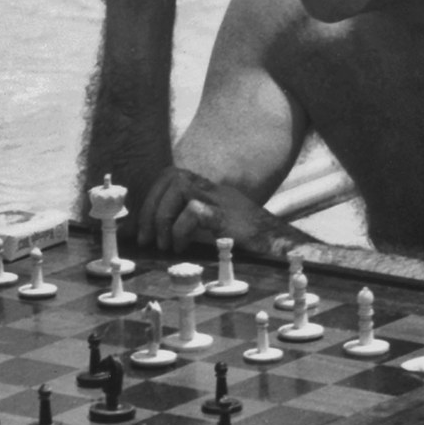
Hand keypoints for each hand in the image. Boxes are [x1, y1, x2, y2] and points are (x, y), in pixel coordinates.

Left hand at [138, 166, 313, 255]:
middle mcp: (214, 189)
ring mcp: (222, 199)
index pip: (171, 176)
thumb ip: (185, 227)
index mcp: (209, 189)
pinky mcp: (227, 216)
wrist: (281, 247)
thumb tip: (152, 237)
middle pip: (171, 177)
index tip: (142, 228)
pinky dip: (180, 230)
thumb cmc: (246, 243)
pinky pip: (194, 211)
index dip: (151, 198)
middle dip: (151, 208)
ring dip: (163, 216)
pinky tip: (181, 248)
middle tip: (146, 239)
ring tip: (164, 244)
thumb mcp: (211, 229)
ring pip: (179, 187)